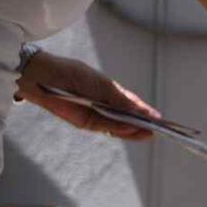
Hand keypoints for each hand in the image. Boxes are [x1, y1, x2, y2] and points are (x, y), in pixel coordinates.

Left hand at [15, 52, 159, 139]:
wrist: (46, 78)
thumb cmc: (75, 74)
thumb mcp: (105, 85)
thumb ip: (122, 101)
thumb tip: (142, 112)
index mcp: (111, 94)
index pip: (132, 106)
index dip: (145, 113)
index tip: (160, 119)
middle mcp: (106, 106)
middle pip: (128, 119)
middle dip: (143, 124)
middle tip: (159, 129)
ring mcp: (97, 116)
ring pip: (120, 126)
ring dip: (134, 130)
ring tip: (149, 132)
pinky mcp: (87, 123)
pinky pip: (107, 127)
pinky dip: (119, 129)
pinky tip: (131, 128)